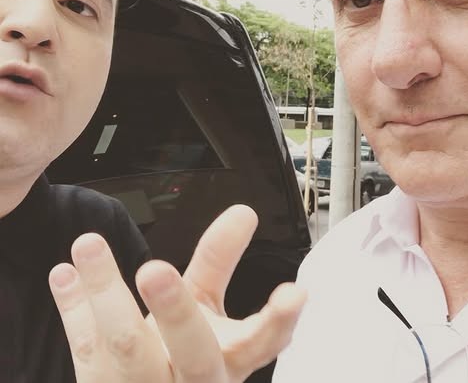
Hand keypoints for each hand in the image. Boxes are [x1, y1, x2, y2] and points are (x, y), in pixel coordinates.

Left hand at [48, 205, 305, 381]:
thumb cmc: (184, 353)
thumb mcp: (210, 309)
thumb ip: (221, 261)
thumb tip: (243, 212)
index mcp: (229, 359)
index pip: (262, 343)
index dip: (279, 321)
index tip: (293, 293)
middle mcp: (195, 379)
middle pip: (194, 354)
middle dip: (176, 311)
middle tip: (156, 271)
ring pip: (129, 347)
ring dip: (106, 292)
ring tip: (89, 245)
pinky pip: (86, 350)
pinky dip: (74, 308)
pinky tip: (64, 274)